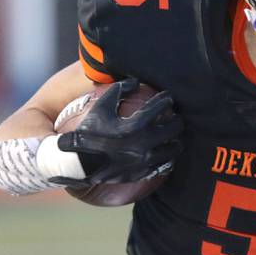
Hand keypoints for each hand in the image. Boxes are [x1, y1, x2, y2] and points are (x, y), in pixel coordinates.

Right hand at [50, 79, 183, 186]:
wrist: (78, 163)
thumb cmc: (88, 132)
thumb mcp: (101, 107)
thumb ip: (119, 90)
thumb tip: (135, 81)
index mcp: (133, 126)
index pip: (159, 108)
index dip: (166, 100)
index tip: (168, 97)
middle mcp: (142, 144)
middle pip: (173, 128)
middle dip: (177, 119)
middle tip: (176, 116)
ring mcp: (144, 160)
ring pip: (174, 148)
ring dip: (177, 139)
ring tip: (174, 134)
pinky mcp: (142, 172)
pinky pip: (164, 164)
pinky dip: (168, 155)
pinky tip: (165, 150)